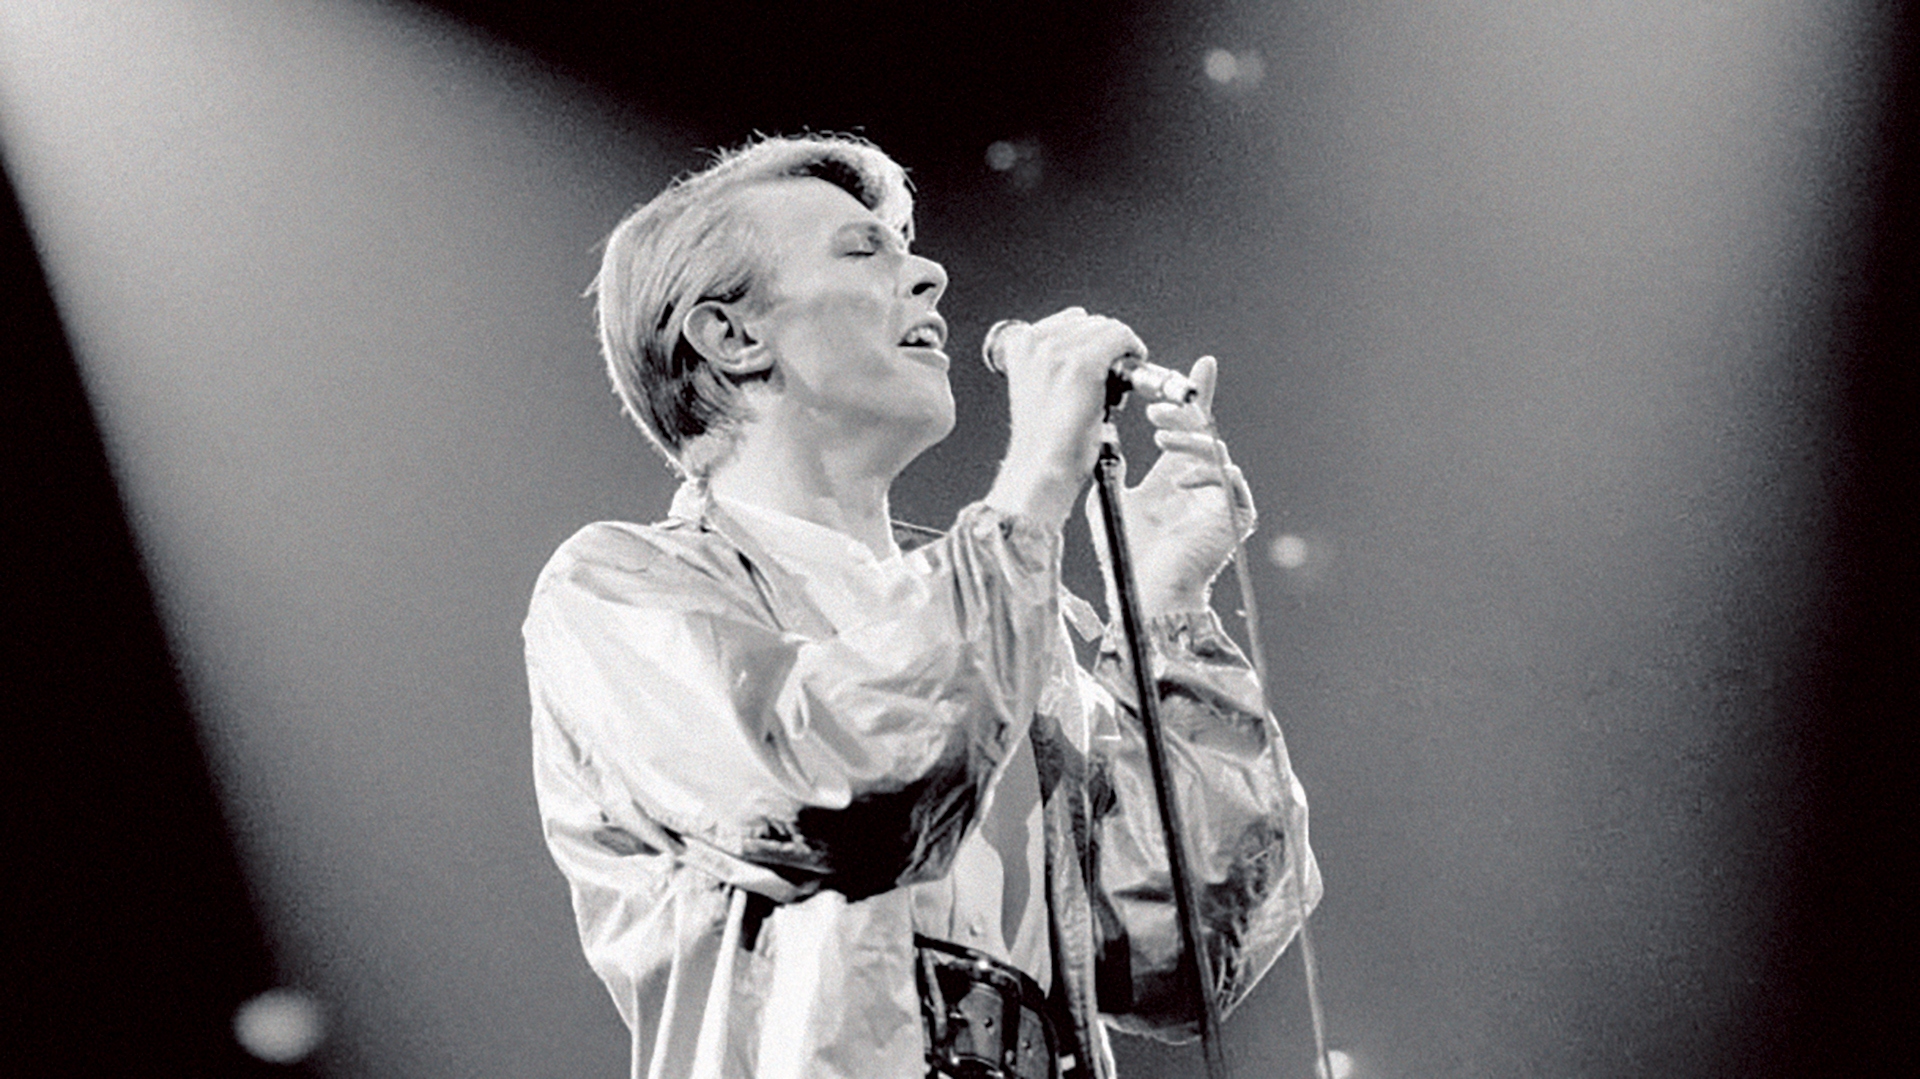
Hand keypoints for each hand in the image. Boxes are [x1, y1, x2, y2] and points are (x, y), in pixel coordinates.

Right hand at [984, 308, 1147, 529]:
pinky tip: (1132, 375)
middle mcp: (1035, 341)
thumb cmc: (1044, 441)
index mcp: (1018, 343)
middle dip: (1106, 348)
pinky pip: (1122, 338)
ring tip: (1113, 387)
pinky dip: (1133, 351)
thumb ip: (1054, 360)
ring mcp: (1058, 351)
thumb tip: (1096, 345)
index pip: (1071, 320)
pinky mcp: (1083, 364)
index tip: (1097, 368)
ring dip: (1120, 353)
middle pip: (1092, 322)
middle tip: (1108, 382)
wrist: (1040, 470)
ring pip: (1109, 328)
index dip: (1090, 343)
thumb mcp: (1037, 388)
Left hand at [1085, 356, 1255, 616]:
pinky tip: (1178, 481)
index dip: (1199, 395)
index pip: (1191, 426)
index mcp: (1177, 473)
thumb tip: (1105, 435)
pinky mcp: (1236, 515)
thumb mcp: (1110, 496)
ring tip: (1159, 438)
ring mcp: (1221, 497)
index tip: (1204, 365)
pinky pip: (1229, 480)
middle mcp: (1202, 480)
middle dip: (1182, 412)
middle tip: (1154, 408)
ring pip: (1215, 449)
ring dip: (1187, 438)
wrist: (1143, 589)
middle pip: (1205, 430)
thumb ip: (1113, 465)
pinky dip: (1204, 474)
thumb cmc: (1126, 552)